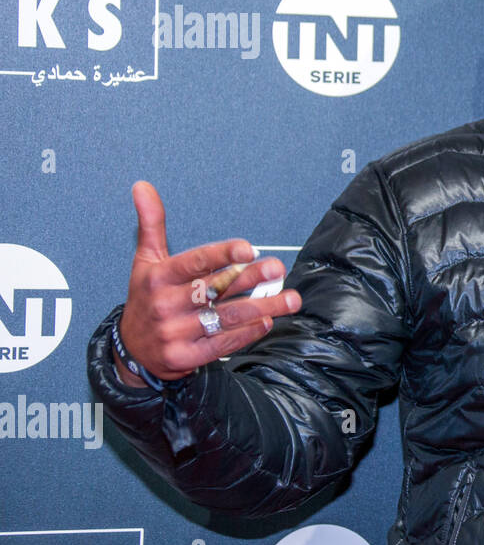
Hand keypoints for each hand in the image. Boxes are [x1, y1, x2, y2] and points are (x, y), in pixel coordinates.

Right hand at [115, 181, 301, 386]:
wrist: (132, 351)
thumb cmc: (146, 298)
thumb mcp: (144, 261)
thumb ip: (152, 224)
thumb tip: (143, 186)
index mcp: (157, 277)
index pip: (194, 263)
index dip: (222, 255)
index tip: (248, 248)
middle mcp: (164, 305)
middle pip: (214, 289)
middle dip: (250, 279)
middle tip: (277, 268)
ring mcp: (174, 333)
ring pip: (225, 317)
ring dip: (262, 307)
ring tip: (290, 300)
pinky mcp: (184, 358)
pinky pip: (221, 344)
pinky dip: (246, 333)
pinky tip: (267, 322)